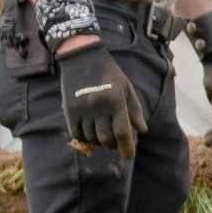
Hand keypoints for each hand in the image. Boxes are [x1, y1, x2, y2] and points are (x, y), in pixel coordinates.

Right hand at [57, 40, 144, 156]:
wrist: (81, 57)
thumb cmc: (109, 73)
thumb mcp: (126, 88)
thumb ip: (135, 110)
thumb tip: (142, 130)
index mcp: (115, 101)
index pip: (122, 132)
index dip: (127, 147)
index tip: (129, 155)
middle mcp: (98, 108)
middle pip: (106, 139)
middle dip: (113, 145)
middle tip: (116, 143)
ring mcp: (82, 110)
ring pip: (91, 138)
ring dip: (99, 142)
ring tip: (104, 137)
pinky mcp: (69, 110)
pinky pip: (76, 133)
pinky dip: (84, 139)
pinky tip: (90, 134)